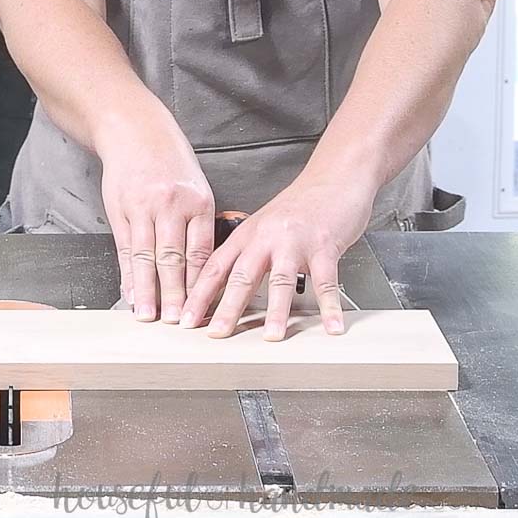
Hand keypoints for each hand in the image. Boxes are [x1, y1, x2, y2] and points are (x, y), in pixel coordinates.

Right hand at [96, 113, 214, 324]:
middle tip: (178, 323)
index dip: (202, 284)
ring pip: (146, 256)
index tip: (205, 310)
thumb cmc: (169, 161)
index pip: (201, 252)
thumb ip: (198, 225)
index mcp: (197, 201)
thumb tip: (202, 270)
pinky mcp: (120, 208)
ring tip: (150, 316)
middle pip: (174, 258)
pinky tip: (130, 291)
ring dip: (148, 290)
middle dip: (176, 294)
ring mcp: (143, 207)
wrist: (134, 130)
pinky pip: (124, 248)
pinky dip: (127, 273)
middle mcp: (171, 205)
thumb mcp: (196, 187)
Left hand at [179, 174, 374, 340]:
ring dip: (276, 312)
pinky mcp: (324, 246)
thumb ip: (247, 256)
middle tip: (215, 332)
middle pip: (241, 275)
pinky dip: (330, 306)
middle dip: (226, 307)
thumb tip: (226, 290)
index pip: (215, 267)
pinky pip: (326, 280)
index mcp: (247, 235)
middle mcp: (265, 238)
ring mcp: (294, 242)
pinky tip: (332, 326)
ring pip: (280, 279)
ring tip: (270, 337)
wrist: (331, 179)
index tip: (186, 317)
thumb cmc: (297, 208)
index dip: (198, 294)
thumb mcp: (263, 228)